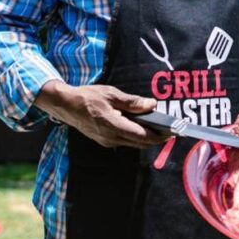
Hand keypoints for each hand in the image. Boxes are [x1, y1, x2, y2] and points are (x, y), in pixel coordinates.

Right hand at [35, 80, 168, 147]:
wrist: (66, 106)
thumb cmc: (88, 97)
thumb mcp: (111, 94)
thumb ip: (132, 102)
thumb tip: (152, 105)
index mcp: (113, 125)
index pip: (141, 136)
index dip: (159, 136)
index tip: (172, 132)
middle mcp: (111, 137)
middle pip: (140, 143)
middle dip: (157, 139)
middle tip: (171, 131)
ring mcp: (107, 141)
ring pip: (133, 144)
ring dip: (147, 139)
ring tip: (160, 129)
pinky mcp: (104, 141)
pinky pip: (125, 141)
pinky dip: (136, 137)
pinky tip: (143, 128)